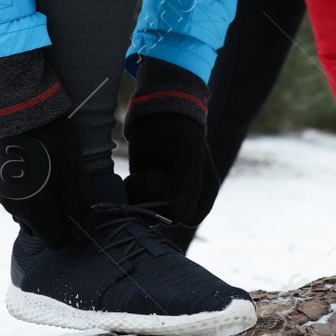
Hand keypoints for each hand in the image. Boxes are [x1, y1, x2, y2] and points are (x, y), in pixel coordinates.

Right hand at [0, 115, 95, 249]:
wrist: (24, 111)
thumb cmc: (54, 142)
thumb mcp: (73, 175)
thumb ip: (79, 209)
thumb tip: (85, 237)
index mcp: (32, 210)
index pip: (57, 241)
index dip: (73, 229)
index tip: (81, 205)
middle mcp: (14, 210)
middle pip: (46, 228)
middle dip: (62, 215)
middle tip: (71, 186)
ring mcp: (7, 198)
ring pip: (37, 215)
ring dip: (52, 204)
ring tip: (58, 175)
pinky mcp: (5, 187)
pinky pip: (28, 202)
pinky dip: (40, 195)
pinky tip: (46, 172)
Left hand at [124, 111, 219, 227]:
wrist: (158, 117)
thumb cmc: (181, 134)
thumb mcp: (190, 155)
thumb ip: (189, 185)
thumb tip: (182, 217)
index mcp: (203, 194)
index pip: (191, 219)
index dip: (177, 208)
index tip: (170, 185)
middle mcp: (184, 200)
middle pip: (166, 218)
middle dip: (157, 196)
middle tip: (157, 173)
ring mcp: (162, 197)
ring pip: (148, 214)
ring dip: (143, 194)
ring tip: (146, 174)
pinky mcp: (144, 191)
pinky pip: (134, 205)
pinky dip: (132, 192)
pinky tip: (136, 176)